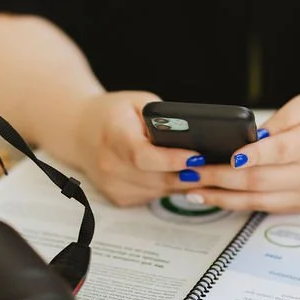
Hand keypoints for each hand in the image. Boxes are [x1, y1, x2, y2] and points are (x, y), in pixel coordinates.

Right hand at [71, 91, 206, 205]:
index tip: (198, 156)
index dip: (172, 159)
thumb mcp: (138, 102)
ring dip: (185, 184)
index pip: (143, 156)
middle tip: (220, 168)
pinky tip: (184, 177)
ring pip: (160, 191)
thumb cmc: (113, 113)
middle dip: (191, 174)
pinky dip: (169, 188)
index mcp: (113, 137)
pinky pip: (153, 196)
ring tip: (210, 172)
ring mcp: (113, 185)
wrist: (79, 131)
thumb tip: (194, 135)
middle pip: (157, 178)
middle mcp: (110, 166)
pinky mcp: (118, 198)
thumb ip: (163, 118)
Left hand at [186, 92, 299, 212]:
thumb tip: (245, 139)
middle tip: (191, 170)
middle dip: (220, 176)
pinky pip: (260, 207)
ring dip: (219, 196)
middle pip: (260, 179)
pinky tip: (209, 195)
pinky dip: (232, 203)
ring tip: (190, 188)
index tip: (229, 155)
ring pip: (256, 199)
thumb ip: (277, 123)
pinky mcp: (297, 205)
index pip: (280, 151)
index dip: (254, 155)